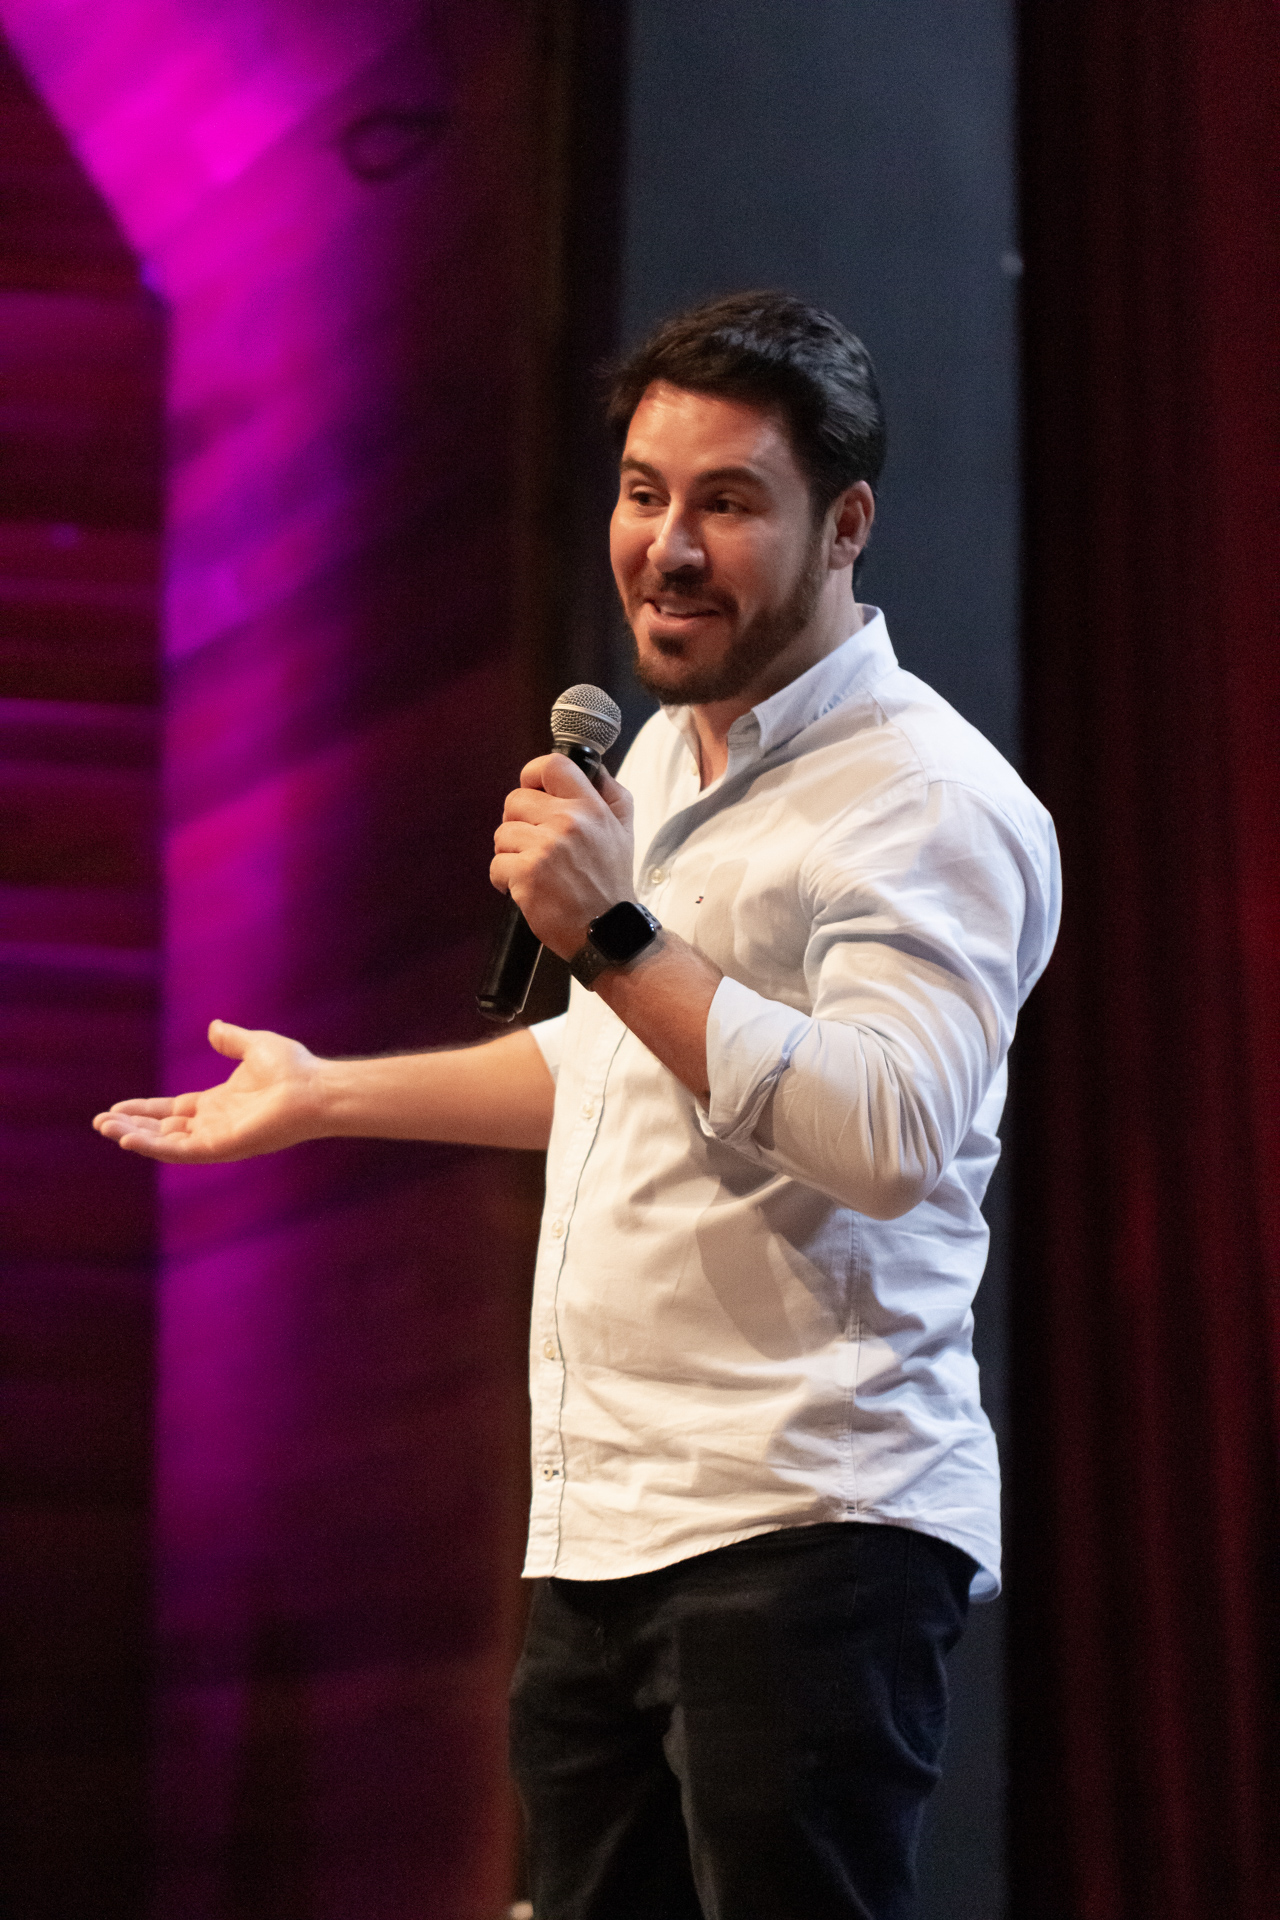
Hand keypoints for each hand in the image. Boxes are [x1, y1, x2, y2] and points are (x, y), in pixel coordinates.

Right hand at [92, 1019, 326, 1163]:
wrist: (315, 1087)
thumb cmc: (294, 1068)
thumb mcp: (254, 1047)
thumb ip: (231, 1040)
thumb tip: (214, 1027)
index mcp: (219, 1104)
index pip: (172, 1111)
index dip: (144, 1110)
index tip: (116, 1108)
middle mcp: (215, 1124)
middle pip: (163, 1129)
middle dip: (132, 1127)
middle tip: (101, 1123)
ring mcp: (218, 1137)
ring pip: (167, 1142)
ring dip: (136, 1137)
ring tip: (106, 1129)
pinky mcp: (223, 1147)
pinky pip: (182, 1150)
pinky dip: (156, 1147)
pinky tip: (130, 1140)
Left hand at [491, 753, 635, 957]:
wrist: (608, 931)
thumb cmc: (610, 884)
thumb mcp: (623, 830)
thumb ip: (610, 794)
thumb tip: (592, 766)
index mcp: (591, 807)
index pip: (553, 765)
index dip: (532, 774)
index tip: (532, 792)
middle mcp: (569, 822)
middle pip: (515, 800)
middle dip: (518, 823)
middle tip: (534, 845)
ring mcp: (546, 848)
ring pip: (502, 834)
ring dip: (511, 854)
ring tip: (534, 871)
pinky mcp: (527, 874)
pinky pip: (496, 865)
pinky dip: (504, 881)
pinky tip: (527, 889)